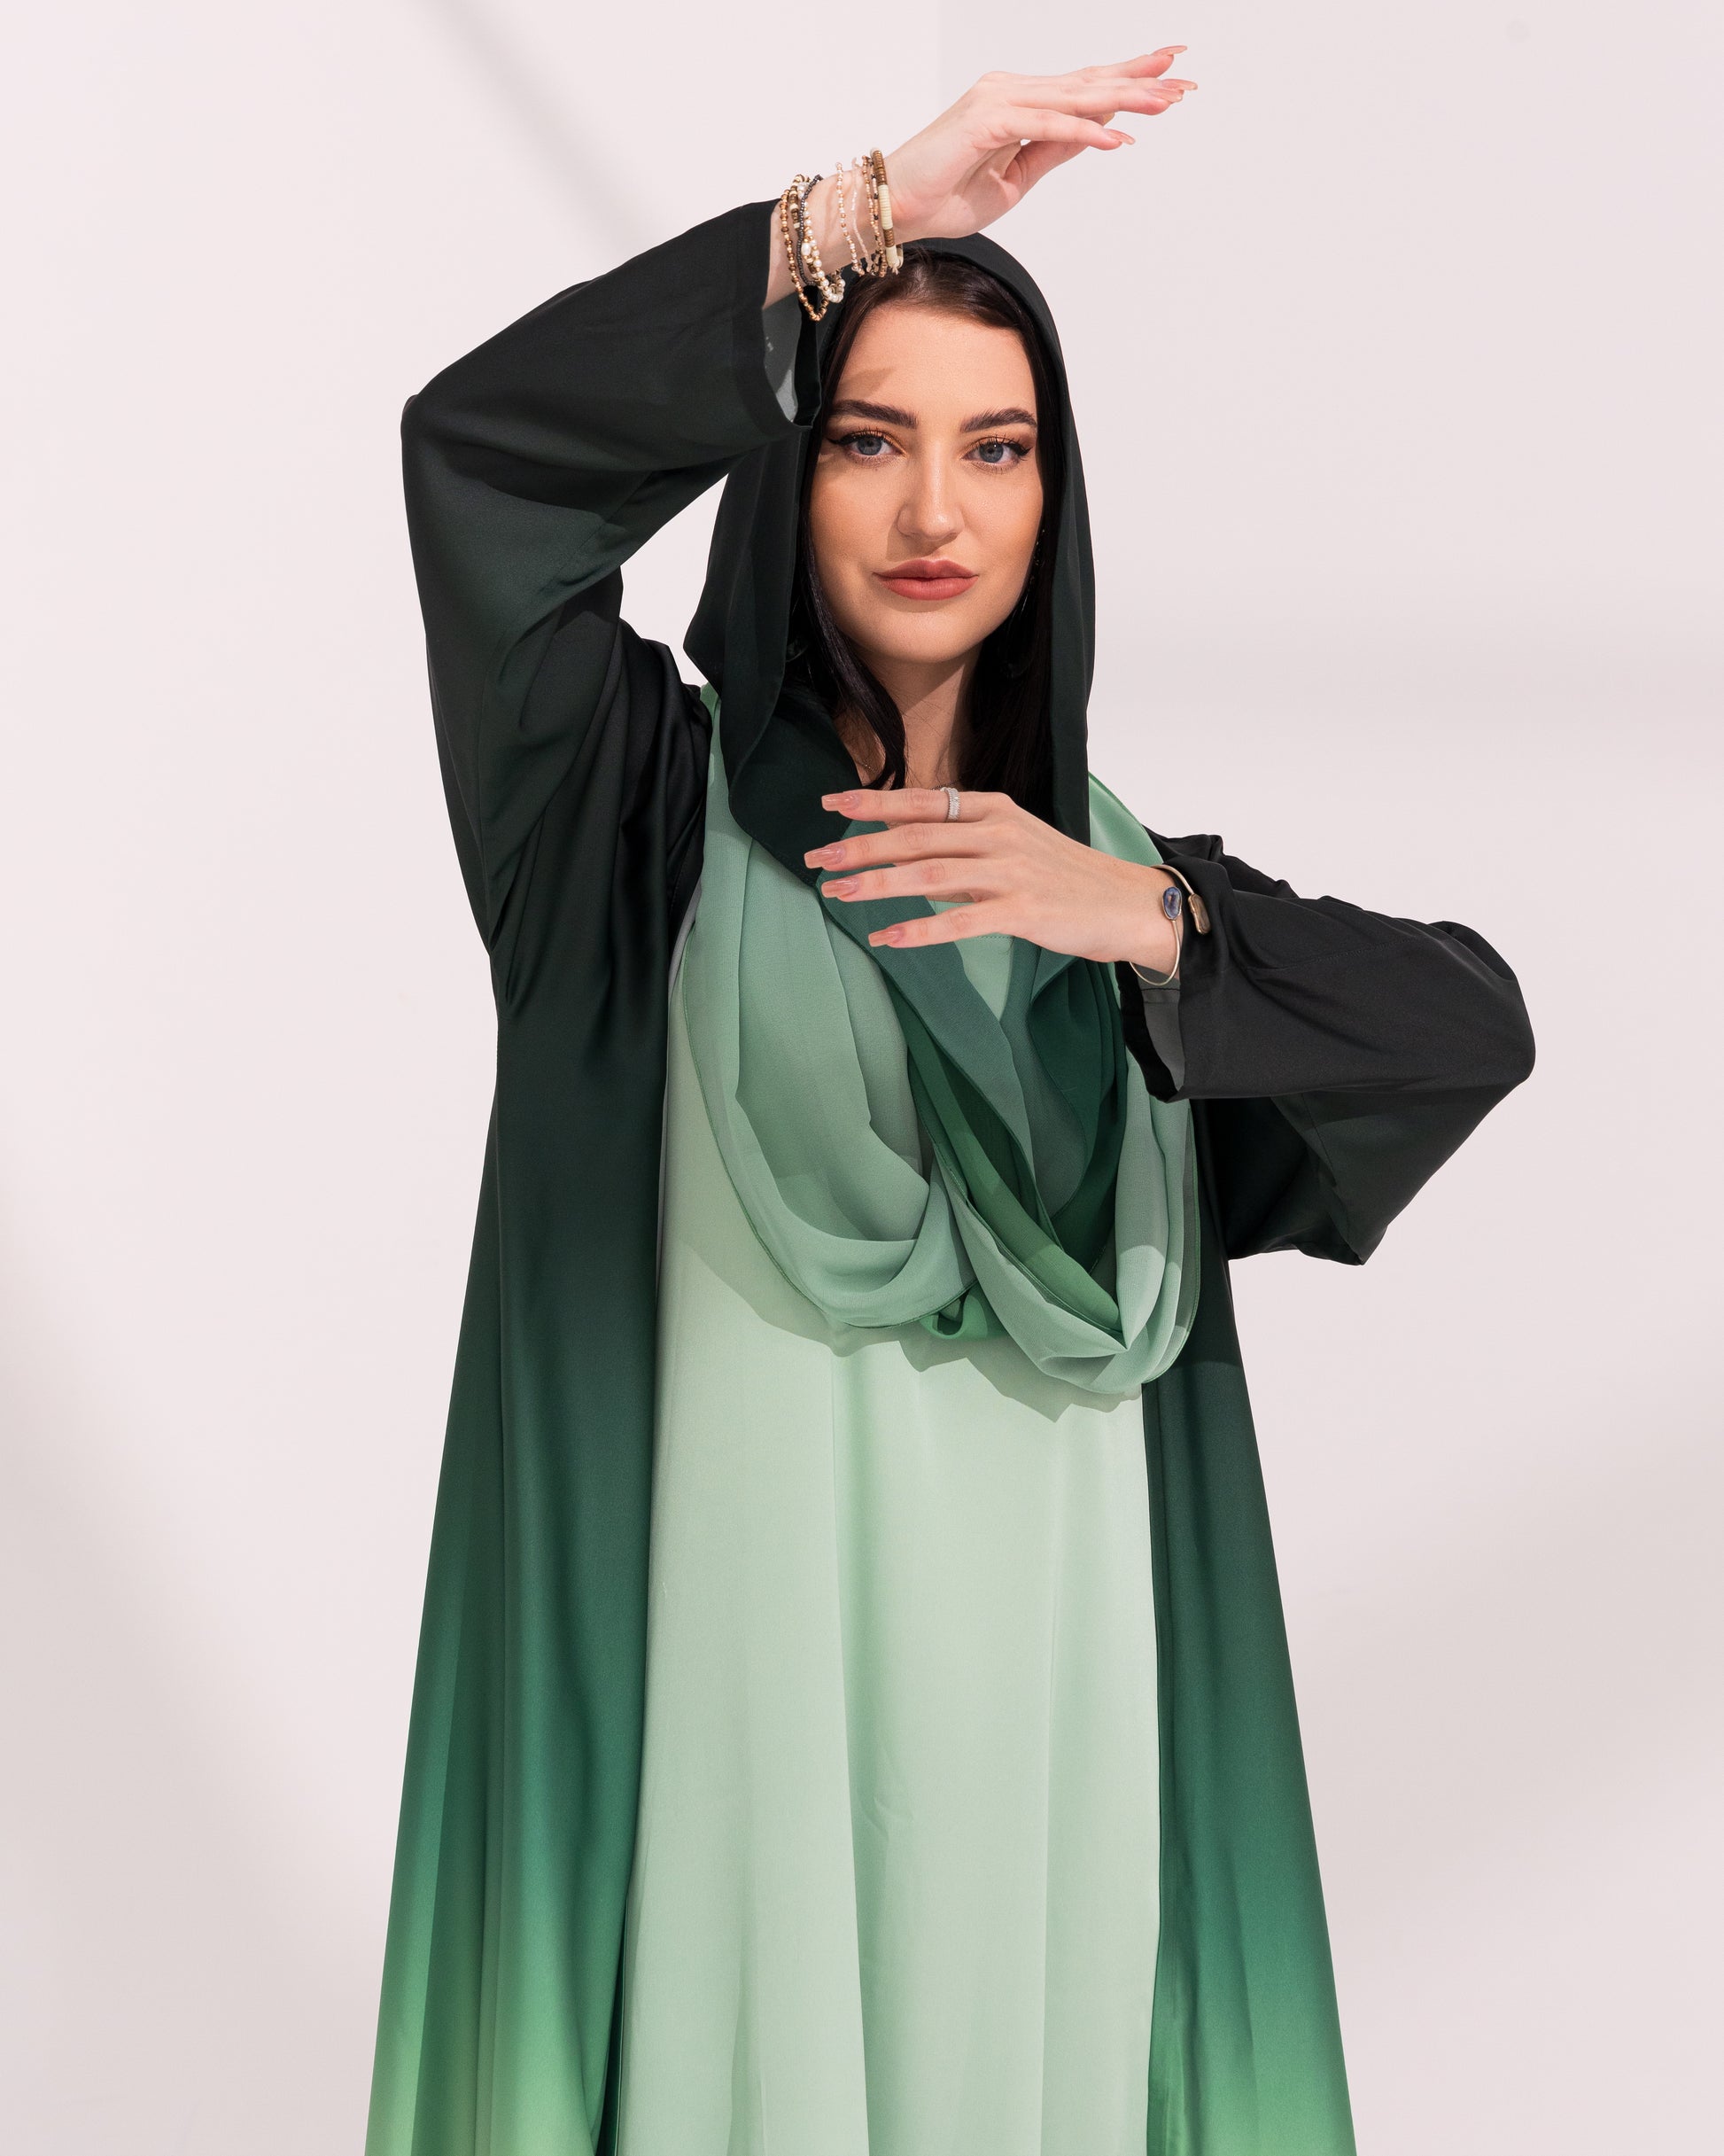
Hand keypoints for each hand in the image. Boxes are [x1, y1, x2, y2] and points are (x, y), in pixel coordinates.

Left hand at [804, 786, 1179, 972]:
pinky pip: (960, 922)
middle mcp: (999, 834)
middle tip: (818, 858)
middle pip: (916, 836)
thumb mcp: (1015, 847)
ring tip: (836, 893)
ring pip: (929, 875)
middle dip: (861, 845)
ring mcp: (1011, 872)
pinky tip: (888, 938)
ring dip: (877, 883)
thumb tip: (909, 859)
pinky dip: (920, 930)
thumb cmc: (1067, 878)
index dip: (873, 803)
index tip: (830, 804)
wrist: (1129, 904)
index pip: (923, 801)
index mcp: (995, 810)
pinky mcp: (1023, 912)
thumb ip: (963, 850)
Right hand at [887, 53, 1195, 243]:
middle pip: (1086, 83)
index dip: (1127, 81)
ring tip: (1165, 104)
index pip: (1082, 88)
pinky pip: (1046, 125)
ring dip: (1123, 101)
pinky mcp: (985, 121)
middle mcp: (1010, 91)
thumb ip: (1051, 153)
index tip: (1169, 79)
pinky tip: (1116, 141)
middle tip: (1184, 78)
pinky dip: (1083, 132)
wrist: (894, 208)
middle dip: (1138, 80)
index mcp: (1017, 103)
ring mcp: (998, 100)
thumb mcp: (1014, 182)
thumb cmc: (943, 197)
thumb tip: (1095, 135)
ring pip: (1074, 98)